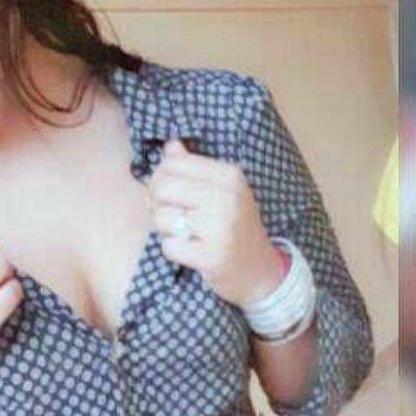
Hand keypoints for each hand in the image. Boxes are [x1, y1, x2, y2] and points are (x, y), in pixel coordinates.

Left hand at [148, 139, 284, 306]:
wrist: (260, 269)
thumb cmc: (234, 226)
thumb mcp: (222, 190)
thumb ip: (194, 167)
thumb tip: (170, 146)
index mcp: (229, 175)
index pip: (172, 163)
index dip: (159, 178)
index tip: (169, 194)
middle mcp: (226, 197)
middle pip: (163, 187)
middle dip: (156, 203)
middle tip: (170, 215)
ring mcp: (220, 227)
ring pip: (162, 217)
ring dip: (165, 229)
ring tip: (184, 233)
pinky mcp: (211, 256)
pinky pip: (169, 246)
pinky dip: (174, 250)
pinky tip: (191, 250)